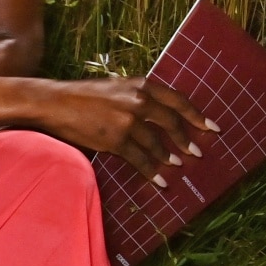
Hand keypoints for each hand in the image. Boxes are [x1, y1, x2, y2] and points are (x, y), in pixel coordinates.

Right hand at [35, 77, 214, 184]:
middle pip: (171, 124)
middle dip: (186, 140)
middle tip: (196, 151)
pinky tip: (161, 180)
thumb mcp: (115, 86)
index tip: (211, 128)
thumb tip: (158, 111)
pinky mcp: (115, 140)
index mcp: (141, 85)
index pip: (178, 101)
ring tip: (177, 165)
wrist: (54, 103)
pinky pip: (140, 159)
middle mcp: (138, 102)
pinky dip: (152, 172)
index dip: (196, 116)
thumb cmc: (82, 95)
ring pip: (156, 144)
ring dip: (168, 157)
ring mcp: (127, 122)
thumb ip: (137, 95)